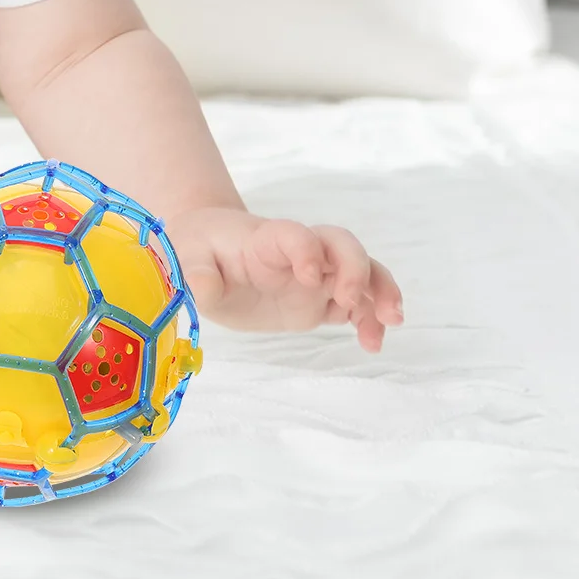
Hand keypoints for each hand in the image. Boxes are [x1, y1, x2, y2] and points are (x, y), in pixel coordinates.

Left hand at [171, 208, 402, 351]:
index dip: (306, 249)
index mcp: (266, 240)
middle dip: (355, 268)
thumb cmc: (199, 250)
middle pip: (341, 244)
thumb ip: (197, 272)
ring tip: (391, 321)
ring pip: (361, 271)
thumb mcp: (188, 258)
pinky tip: (372, 343)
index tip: (308, 276)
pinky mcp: (319, 300)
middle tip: (351, 299)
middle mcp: (299, 253)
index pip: (295, 234)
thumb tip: (204, 287)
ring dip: (381, 291)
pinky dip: (371, 320)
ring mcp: (315, 277)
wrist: (209, 251)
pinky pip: (356, 305)